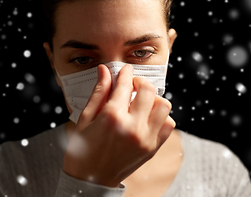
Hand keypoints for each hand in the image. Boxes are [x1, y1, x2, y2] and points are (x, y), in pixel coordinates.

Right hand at [62, 64, 175, 186]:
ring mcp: (145, 139)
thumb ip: (99, 92)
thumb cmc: (82, 149)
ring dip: (153, 99)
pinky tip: (147, 117)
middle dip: (139, 81)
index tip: (125, 70)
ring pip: (163, 106)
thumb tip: (105, 71)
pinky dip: (161, 116)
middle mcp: (132, 127)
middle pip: (148, 90)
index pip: (125, 85)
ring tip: (140, 102)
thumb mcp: (85, 118)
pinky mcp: (152, 148)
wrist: (90, 180)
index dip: (125, 73)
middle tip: (131, 84)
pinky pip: (168, 125)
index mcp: (112, 117)